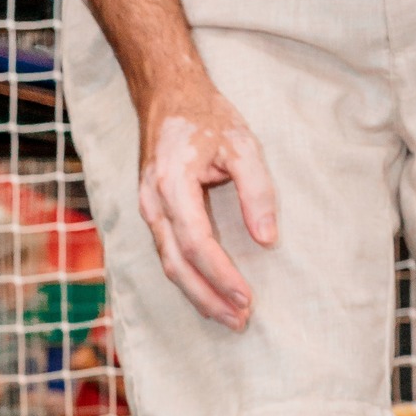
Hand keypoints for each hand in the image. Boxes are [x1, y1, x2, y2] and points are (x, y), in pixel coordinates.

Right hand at [137, 69, 276, 330]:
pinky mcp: (153, 214)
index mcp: (172, 186)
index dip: (222, 276)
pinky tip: (209, 292)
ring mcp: (148, 211)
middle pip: (178, 266)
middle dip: (209, 298)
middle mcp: (153, 205)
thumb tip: (267, 239)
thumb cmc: (205, 116)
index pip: (197, 244)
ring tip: (229, 316)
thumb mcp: (241, 142)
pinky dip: (189, 279)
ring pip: (169, 266)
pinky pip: (168, 255)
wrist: (166, 94)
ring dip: (199, 295)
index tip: (248, 299)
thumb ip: (257, 190)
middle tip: (240, 321)